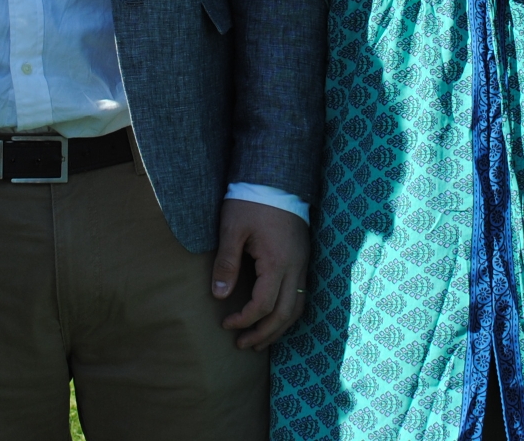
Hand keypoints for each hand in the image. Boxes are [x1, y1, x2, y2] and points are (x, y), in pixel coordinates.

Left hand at [213, 198, 309, 350]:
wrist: (276, 178)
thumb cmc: (251, 202)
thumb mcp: (232, 229)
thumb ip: (226, 264)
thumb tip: (219, 296)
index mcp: (277, 262)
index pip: (263, 305)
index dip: (244, 320)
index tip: (226, 324)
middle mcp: (295, 267)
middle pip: (285, 314)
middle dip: (264, 334)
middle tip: (244, 345)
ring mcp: (303, 263)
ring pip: (297, 307)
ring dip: (279, 328)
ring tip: (260, 340)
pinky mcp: (303, 258)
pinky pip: (301, 294)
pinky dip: (288, 313)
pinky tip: (275, 317)